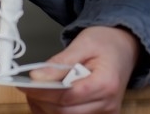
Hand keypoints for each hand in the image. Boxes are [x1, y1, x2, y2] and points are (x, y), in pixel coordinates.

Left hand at [20, 26, 139, 113]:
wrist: (125, 48)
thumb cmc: (105, 43)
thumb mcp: (82, 44)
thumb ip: (59, 62)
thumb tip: (36, 77)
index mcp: (106, 84)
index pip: (68, 96)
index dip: (43, 92)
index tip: (24, 84)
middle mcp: (108, 103)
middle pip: (66, 112)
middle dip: (41, 101)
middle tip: (25, 88)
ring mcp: (106, 112)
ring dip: (46, 108)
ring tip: (34, 92)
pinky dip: (55, 110)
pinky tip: (45, 100)